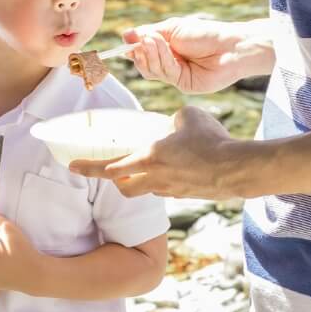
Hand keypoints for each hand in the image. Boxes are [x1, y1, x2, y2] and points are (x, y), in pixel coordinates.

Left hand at [70, 105, 250, 198]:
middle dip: (115, 181)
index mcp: (149, 158)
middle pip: (124, 187)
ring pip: (146, 190)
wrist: (238, 169)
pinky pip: (168, 190)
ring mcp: (172, 190)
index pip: (110, 168)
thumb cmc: (212, 140)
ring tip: (148, 167)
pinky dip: (164, 182)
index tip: (72, 167)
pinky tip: (178, 170)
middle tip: (112, 171)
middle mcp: (156, 179)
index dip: (88, 168)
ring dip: (141, 181)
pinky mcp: (187, 195)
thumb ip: (174, 120)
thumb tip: (175, 125)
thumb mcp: (188, 116)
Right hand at [123, 16, 268, 93]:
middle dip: (141, 52)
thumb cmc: (205, 34)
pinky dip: (162, 60)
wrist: (230, 46)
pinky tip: (166, 49)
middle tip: (143, 40)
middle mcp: (169, 63)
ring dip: (151, 54)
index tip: (126, 42)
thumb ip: (149, 33)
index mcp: (166, 48)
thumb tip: (125, 34)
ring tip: (154, 40)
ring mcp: (176, 75)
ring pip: (151, 70)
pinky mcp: (183, 84)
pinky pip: (165, 74)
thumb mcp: (172, 29)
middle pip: (143, 64)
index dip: (133, 49)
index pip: (143, 52)